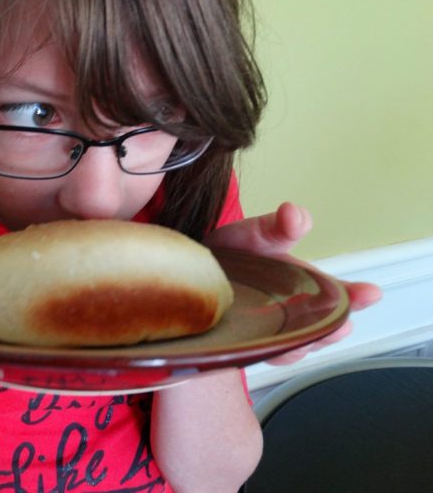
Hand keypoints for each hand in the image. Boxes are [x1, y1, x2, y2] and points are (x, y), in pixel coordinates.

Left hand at [204, 202, 381, 364]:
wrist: (196, 268)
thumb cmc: (234, 251)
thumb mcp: (258, 234)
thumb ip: (279, 226)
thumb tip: (293, 213)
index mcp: (304, 286)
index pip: (337, 295)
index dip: (354, 296)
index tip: (370, 292)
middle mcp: (291, 313)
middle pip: (320, 328)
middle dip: (332, 330)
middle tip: (341, 326)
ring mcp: (268, 330)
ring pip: (292, 346)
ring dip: (301, 346)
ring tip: (305, 342)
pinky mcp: (242, 342)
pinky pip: (258, 353)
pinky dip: (266, 353)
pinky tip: (269, 349)